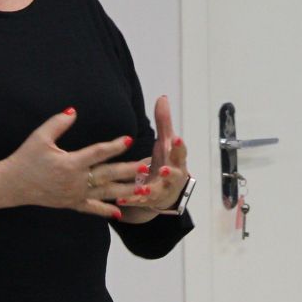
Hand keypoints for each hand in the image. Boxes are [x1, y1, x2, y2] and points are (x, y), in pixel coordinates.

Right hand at [3, 109, 136, 219]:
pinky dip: (105, 211)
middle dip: (128, 170)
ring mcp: (74, 194)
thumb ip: (58, 123)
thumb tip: (73, 110)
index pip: (97, 153)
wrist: (11, 185)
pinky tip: (120, 214)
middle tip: (146, 166)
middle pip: (107, 175)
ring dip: (124, 191)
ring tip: (142, 189)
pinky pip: (91, 209)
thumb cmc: (25, 158)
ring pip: (104, 194)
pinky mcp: (70, 203)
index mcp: (69, 164)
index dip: (114, 146)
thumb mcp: (39, 137)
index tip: (128, 140)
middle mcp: (75, 181)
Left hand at [117, 96, 190, 217]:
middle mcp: (173, 177)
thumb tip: (162, 98)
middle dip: (170, 173)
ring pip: (157, 192)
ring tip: (141, 189)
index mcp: (177, 160)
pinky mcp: (150, 201)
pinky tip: (120, 200)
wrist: (167, 192)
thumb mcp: (165, 142)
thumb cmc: (167, 160)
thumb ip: (163, 121)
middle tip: (164, 170)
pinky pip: (140, 203)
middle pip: (174, 175)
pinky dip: (131, 202)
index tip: (175, 139)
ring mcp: (162, 190)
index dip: (179, 147)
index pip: (181, 153)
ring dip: (149, 190)